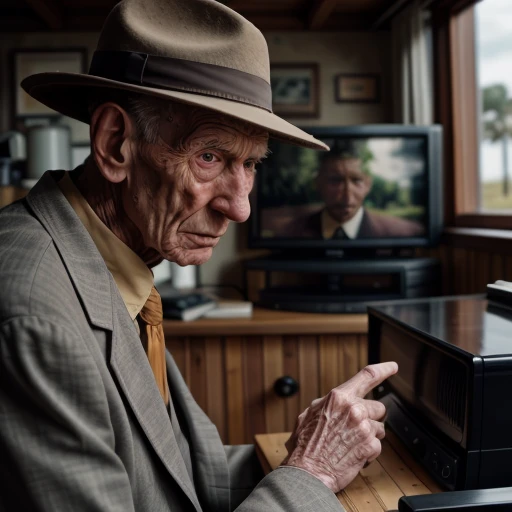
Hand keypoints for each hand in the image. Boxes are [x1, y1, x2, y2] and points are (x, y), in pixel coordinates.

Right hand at [281, 361, 397, 493]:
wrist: (308, 472)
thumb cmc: (305, 445)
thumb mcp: (309, 414)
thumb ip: (327, 403)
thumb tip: (336, 400)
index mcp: (339, 397)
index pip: (367, 376)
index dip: (384, 370)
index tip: (392, 367)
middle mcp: (354, 409)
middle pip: (378, 407)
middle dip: (370, 417)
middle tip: (355, 428)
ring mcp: (363, 427)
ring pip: (380, 428)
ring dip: (369, 435)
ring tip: (351, 443)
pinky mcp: (370, 446)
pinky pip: (378, 446)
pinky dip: (368, 452)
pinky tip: (354, 454)